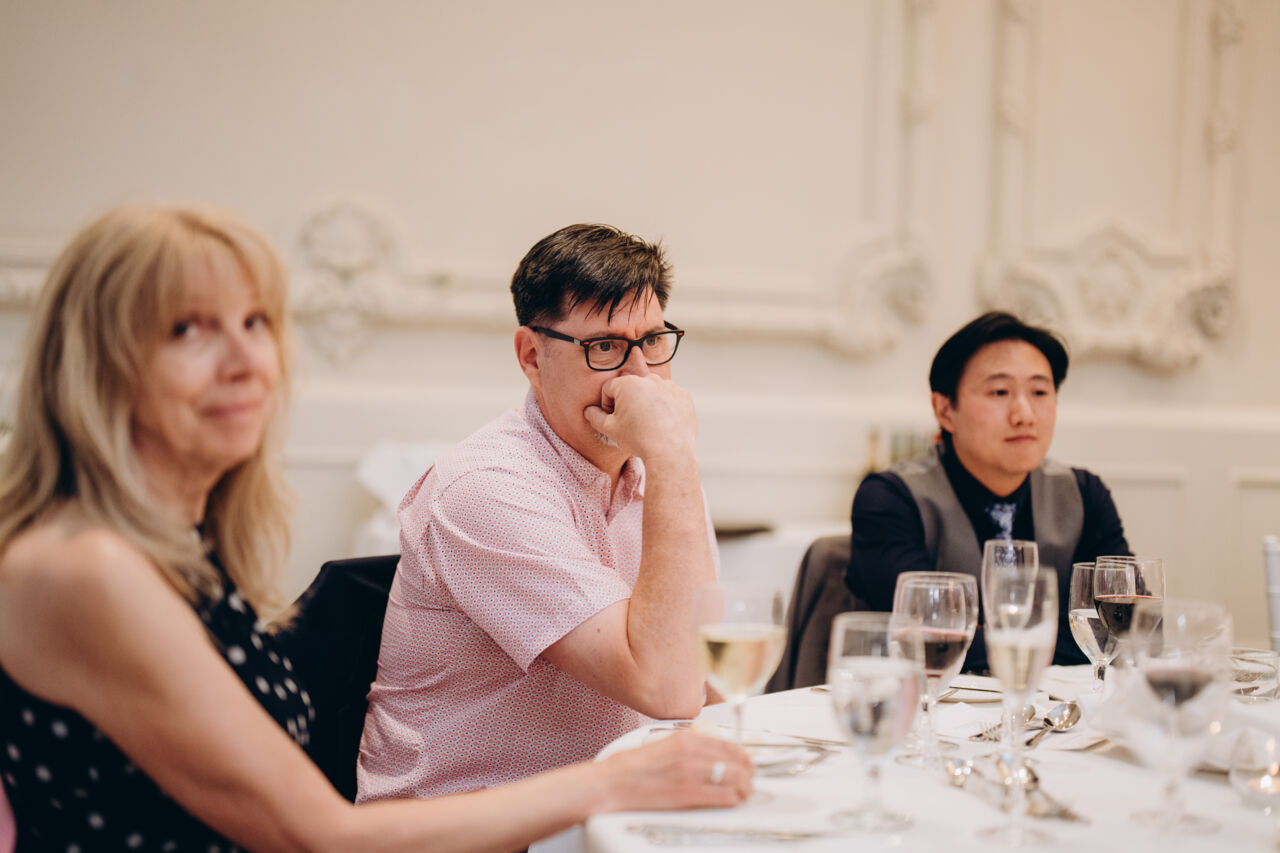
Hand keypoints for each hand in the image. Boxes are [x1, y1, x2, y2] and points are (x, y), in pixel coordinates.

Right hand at [583, 374, 696, 465]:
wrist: (670, 453)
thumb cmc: (639, 440)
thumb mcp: (610, 430)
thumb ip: (595, 417)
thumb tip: (589, 411)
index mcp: (628, 383)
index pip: (609, 388)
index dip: (606, 405)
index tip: (612, 419)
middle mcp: (650, 380)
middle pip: (631, 388)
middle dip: (628, 403)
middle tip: (630, 423)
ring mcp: (669, 386)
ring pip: (651, 392)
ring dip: (646, 404)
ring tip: (648, 425)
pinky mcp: (683, 396)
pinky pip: (669, 398)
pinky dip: (665, 408)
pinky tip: (662, 424)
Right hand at [600, 732, 752, 810]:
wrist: (611, 783)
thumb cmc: (630, 768)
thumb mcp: (661, 745)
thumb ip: (686, 746)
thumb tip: (707, 753)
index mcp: (685, 738)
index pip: (727, 744)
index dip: (742, 755)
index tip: (746, 761)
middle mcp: (691, 752)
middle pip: (735, 760)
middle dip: (747, 771)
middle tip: (749, 779)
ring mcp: (690, 772)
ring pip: (734, 777)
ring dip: (744, 786)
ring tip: (745, 792)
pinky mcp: (687, 793)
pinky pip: (722, 795)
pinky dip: (733, 798)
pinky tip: (734, 800)